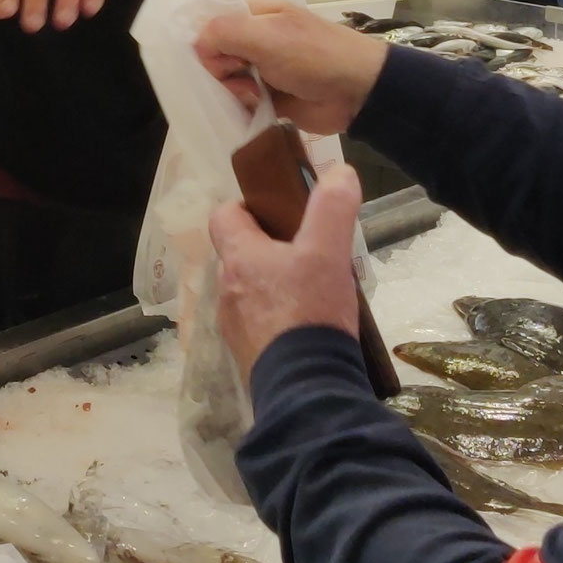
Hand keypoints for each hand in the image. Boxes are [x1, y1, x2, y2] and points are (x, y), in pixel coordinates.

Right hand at [197, 0, 388, 134]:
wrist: (357, 92)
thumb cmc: (313, 56)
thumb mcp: (266, 36)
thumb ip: (224, 32)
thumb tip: (196, 46)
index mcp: (254, 14)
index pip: (211, 21)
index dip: (205, 40)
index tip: (214, 58)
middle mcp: (255, 39)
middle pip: (214, 54)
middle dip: (219, 70)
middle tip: (241, 77)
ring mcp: (262, 69)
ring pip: (225, 81)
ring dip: (231, 92)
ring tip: (252, 97)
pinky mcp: (269, 97)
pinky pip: (240, 103)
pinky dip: (240, 108)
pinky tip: (251, 110)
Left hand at [210, 163, 363, 381]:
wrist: (305, 390)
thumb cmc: (309, 312)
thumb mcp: (328, 253)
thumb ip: (332, 208)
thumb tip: (339, 173)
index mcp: (238, 259)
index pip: (223, 217)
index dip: (246, 206)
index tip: (277, 209)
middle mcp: (227, 292)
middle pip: (240, 256)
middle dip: (270, 248)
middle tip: (308, 249)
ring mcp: (235, 329)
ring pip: (250, 292)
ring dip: (275, 286)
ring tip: (314, 289)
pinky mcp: (249, 358)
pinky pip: (260, 326)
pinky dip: (279, 319)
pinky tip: (309, 326)